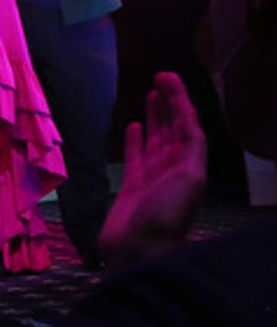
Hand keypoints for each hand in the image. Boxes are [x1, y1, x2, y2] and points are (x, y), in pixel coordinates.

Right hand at [97, 72, 205, 268]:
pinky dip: (136, 138)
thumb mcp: (189, 178)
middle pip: (174, 127)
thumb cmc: (165, 217)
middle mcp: (175, 168)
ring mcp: (154, 176)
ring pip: (156, 137)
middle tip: (159, 77)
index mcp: (191, 165)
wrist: (140, 250)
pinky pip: (137, 155)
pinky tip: (135, 125)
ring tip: (151, 95)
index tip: (165, 76)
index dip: (179, 99)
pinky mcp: (134, 184)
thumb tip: (188, 122)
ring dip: (156, 116)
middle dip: (170, 102)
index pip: (188, 123)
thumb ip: (191, 149)